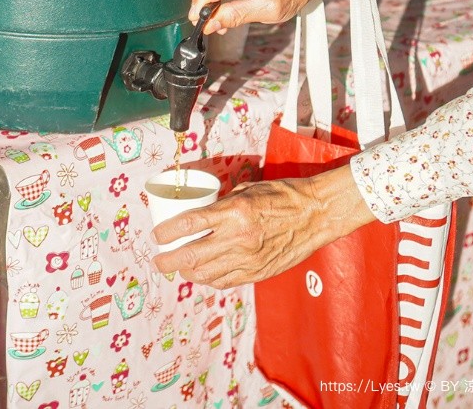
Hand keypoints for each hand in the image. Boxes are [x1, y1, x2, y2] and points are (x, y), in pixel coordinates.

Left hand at [151, 165, 374, 287]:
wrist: (316, 214)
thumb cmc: (281, 196)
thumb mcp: (247, 191)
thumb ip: (222, 205)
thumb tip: (198, 215)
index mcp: (234, 213)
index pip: (189, 225)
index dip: (167, 232)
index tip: (156, 236)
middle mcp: (239, 238)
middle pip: (191, 256)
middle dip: (168, 261)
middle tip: (158, 260)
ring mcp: (249, 259)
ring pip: (206, 274)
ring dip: (186, 273)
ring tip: (177, 268)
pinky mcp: (258, 273)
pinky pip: (225, 281)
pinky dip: (208, 280)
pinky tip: (202, 274)